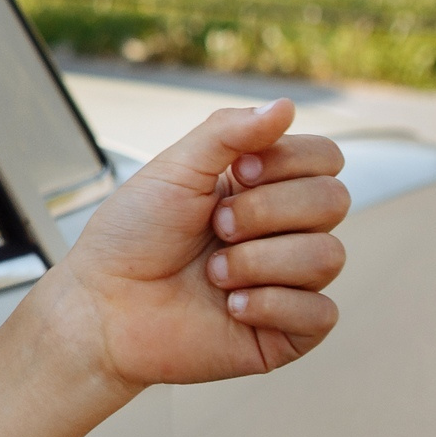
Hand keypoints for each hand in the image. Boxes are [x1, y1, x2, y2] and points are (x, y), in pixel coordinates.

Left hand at [57, 98, 348, 387]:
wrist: (102, 306)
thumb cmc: (131, 236)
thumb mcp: (175, 169)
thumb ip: (229, 132)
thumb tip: (286, 105)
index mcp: (263, 185)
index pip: (325, 158)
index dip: (287, 162)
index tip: (236, 175)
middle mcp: (283, 230)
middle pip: (334, 201)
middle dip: (266, 211)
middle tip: (216, 226)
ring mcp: (288, 281)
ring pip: (328, 256)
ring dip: (259, 261)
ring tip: (213, 272)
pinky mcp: (287, 332)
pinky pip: (321, 313)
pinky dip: (271, 305)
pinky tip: (231, 307)